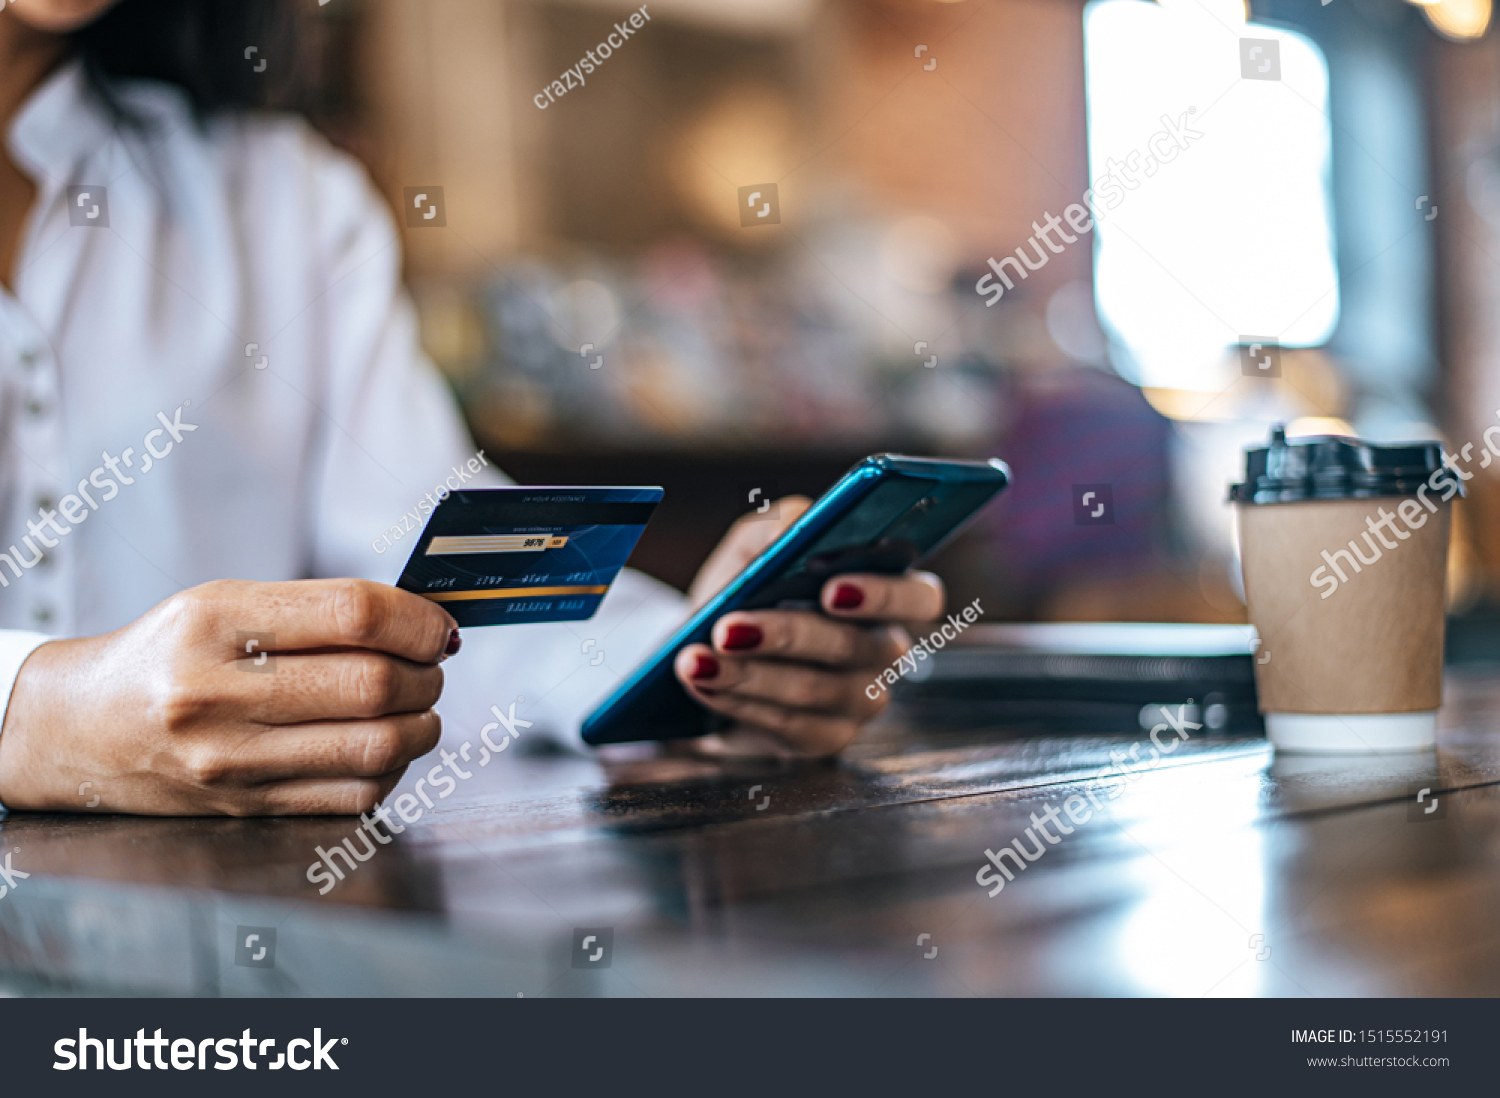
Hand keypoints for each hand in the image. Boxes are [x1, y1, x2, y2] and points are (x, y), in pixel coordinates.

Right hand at [0, 579, 456, 815]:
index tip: (438, 627)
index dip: (418, 620)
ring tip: (416, 705)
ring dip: (422, 724)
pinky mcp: (247, 808)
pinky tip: (384, 744)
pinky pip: (355, 795)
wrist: (80, 728)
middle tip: (431, 666)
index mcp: (216, 622)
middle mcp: (218, 693)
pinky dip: (392, 769)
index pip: (354, 615)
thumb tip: (423, 624)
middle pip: (374, 684)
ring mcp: (230, 760)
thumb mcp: (224, 603)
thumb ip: (319, 609)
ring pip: (377, 746)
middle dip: (427, 674)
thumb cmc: (165, 656)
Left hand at [673, 499, 945, 756]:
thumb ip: (781, 524)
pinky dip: (741, 702)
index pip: (921, 597)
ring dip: (749, 674)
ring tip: (695, 658)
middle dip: (788, 635)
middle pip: (859, 648)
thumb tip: (795, 528)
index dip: (884, 595)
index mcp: (886, 593)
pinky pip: (791, 726)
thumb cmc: (748, 585)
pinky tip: (704, 682)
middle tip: (730, 628)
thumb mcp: (757, 543)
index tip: (829, 589)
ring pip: (816, 690)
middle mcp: (884, 648)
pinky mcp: (826, 737)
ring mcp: (860, 699)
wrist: (707, 641)